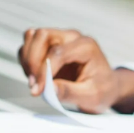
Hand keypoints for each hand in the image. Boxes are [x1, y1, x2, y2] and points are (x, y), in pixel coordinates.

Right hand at [17, 28, 133, 113]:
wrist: (107, 86)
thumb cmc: (103, 90)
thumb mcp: (91, 96)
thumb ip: (70, 92)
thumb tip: (49, 89)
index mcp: (86, 47)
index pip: (58, 52)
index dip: (43, 71)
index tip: (37, 90)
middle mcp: (72, 37)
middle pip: (42, 35)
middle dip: (32, 60)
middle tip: (33, 84)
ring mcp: (60, 39)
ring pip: (32, 37)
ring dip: (27, 58)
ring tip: (33, 80)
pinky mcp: (50, 45)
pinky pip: (30, 45)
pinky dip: (26, 60)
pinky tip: (34, 77)